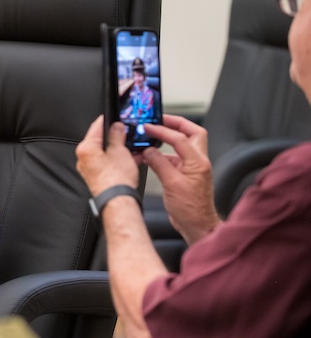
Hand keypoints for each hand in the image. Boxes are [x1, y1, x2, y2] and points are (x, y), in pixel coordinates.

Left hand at [76, 116, 140, 196]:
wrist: (118, 202)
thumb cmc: (115, 180)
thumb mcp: (120, 150)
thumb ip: (117, 135)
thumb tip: (116, 127)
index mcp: (86, 149)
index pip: (95, 127)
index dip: (107, 120)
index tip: (114, 116)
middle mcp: (84, 159)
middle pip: (100, 140)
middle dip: (115, 137)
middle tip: (126, 133)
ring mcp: (90, 169)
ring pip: (105, 153)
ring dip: (119, 149)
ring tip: (132, 148)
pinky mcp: (98, 177)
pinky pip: (107, 163)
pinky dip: (118, 160)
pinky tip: (130, 160)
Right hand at [141, 115, 220, 243]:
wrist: (197, 225)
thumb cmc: (190, 210)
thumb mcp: (171, 184)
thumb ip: (158, 163)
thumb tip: (148, 150)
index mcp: (197, 162)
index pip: (180, 138)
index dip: (162, 130)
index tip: (148, 127)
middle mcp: (198, 162)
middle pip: (192, 132)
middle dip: (176, 124)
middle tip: (160, 120)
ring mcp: (192, 168)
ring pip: (183, 144)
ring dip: (168, 138)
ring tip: (152, 136)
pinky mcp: (185, 175)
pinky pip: (174, 158)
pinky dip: (162, 154)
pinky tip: (150, 157)